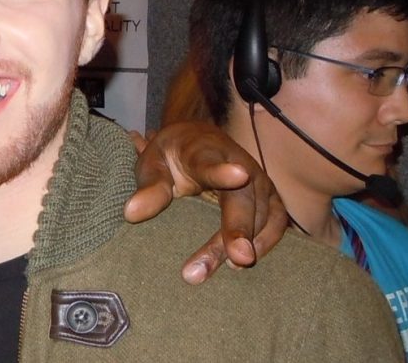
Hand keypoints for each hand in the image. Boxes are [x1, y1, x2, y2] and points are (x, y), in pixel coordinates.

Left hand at [125, 122, 287, 284]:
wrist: (195, 139)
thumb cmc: (170, 156)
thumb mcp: (152, 164)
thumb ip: (148, 188)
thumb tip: (131, 213)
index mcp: (204, 150)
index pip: (211, 162)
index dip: (223, 171)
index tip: (237, 176)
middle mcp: (239, 162)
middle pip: (242, 197)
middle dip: (240, 227)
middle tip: (238, 258)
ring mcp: (258, 180)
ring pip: (262, 213)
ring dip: (249, 242)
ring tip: (231, 268)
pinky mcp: (269, 196)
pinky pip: (276, 222)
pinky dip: (266, 242)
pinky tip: (243, 264)